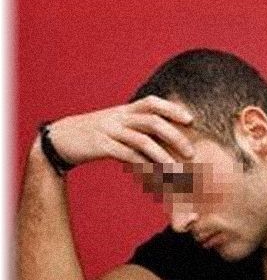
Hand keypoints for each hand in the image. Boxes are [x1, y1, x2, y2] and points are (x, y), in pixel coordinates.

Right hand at [38, 96, 195, 166]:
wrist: (62, 138)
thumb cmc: (98, 134)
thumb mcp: (119, 124)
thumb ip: (140, 128)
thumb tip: (168, 137)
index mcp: (125, 109)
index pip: (152, 103)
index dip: (172, 109)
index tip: (191, 120)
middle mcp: (119, 117)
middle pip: (152, 121)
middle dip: (175, 137)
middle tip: (191, 153)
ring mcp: (109, 130)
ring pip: (142, 141)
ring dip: (163, 157)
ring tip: (177, 171)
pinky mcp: (101, 146)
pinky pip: (126, 155)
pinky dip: (142, 165)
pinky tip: (155, 176)